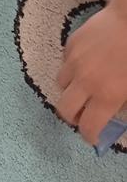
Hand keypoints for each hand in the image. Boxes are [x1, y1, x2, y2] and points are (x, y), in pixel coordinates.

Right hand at [56, 3, 126, 145]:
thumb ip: (121, 104)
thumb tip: (112, 116)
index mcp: (106, 96)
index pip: (88, 126)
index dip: (89, 136)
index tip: (93, 137)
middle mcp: (85, 81)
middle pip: (64, 109)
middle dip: (71, 117)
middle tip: (82, 115)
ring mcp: (75, 61)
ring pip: (60, 84)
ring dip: (70, 90)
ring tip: (83, 87)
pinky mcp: (71, 44)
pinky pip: (65, 63)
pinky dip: (72, 68)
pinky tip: (85, 64)